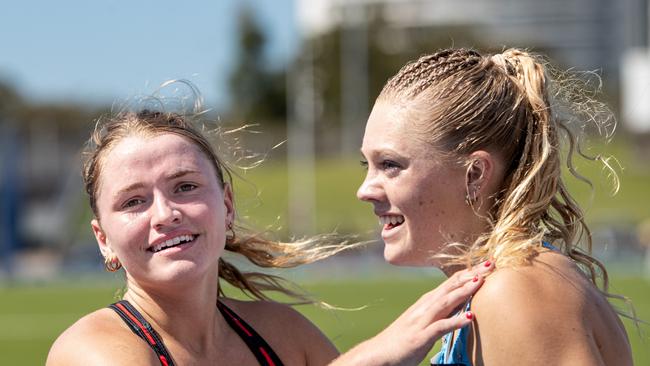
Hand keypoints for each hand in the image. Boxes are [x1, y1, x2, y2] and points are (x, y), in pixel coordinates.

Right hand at [330, 260, 493, 365]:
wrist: (379, 352)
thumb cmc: (403, 338)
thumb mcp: (425, 321)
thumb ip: (442, 312)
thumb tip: (462, 306)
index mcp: (428, 302)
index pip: (451, 282)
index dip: (469, 272)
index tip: (487, 264)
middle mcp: (425, 307)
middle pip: (451, 287)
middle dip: (471, 275)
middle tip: (490, 263)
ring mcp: (422, 320)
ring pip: (446, 302)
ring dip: (463, 292)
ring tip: (480, 282)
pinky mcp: (420, 336)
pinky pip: (440, 328)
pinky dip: (455, 321)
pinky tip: (469, 318)